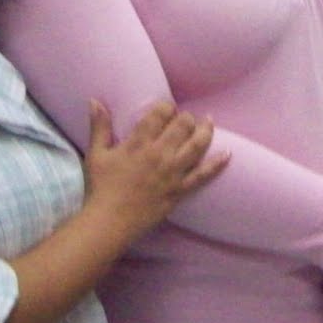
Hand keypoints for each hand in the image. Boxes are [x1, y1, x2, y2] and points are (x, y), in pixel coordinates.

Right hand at [82, 99, 228, 238]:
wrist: (109, 221)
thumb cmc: (101, 187)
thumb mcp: (96, 154)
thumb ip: (99, 126)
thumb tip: (94, 100)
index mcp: (139, 142)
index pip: (160, 113)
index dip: (167, 107)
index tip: (167, 109)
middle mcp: (160, 154)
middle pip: (183, 125)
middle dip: (186, 118)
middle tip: (185, 119)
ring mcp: (173, 172)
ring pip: (197, 145)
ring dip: (205, 131)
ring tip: (209, 122)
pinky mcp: (180, 190)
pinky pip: (203, 175)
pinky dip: (217, 164)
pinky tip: (227, 154)